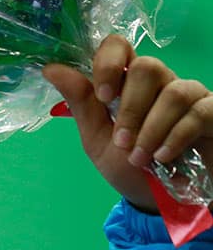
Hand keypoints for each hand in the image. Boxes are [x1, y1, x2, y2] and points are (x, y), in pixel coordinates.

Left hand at [43, 35, 212, 212]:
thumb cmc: (129, 167)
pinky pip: (199, 112)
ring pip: (174, 91)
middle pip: (147, 67)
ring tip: (140, 158)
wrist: (161, 203)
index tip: (103, 96)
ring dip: (151, 128)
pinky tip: (164, 156)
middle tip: (122, 141)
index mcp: (128, 84)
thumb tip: (51, 68)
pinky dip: (176, 136)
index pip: (119, 46)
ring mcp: (191, 96)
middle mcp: (161, 83)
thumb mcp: (97, 139)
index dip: (109, 63)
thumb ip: (80, 103)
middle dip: (131, 108)